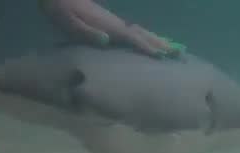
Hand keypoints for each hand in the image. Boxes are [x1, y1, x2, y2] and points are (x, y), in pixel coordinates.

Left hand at [39, 0, 175, 56]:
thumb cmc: (60, 9)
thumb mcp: (69, 22)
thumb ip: (87, 32)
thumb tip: (107, 40)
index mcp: (107, 25)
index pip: (131, 37)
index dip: (146, 46)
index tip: (162, 56)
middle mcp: (114, 23)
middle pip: (141, 33)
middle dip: (160, 43)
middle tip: (179, 53)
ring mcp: (113, 21)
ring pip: (139, 32)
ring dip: (156, 40)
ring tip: (173, 49)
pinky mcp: (109, 22)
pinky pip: (133, 32)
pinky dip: (145, 37)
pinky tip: (149, 42)